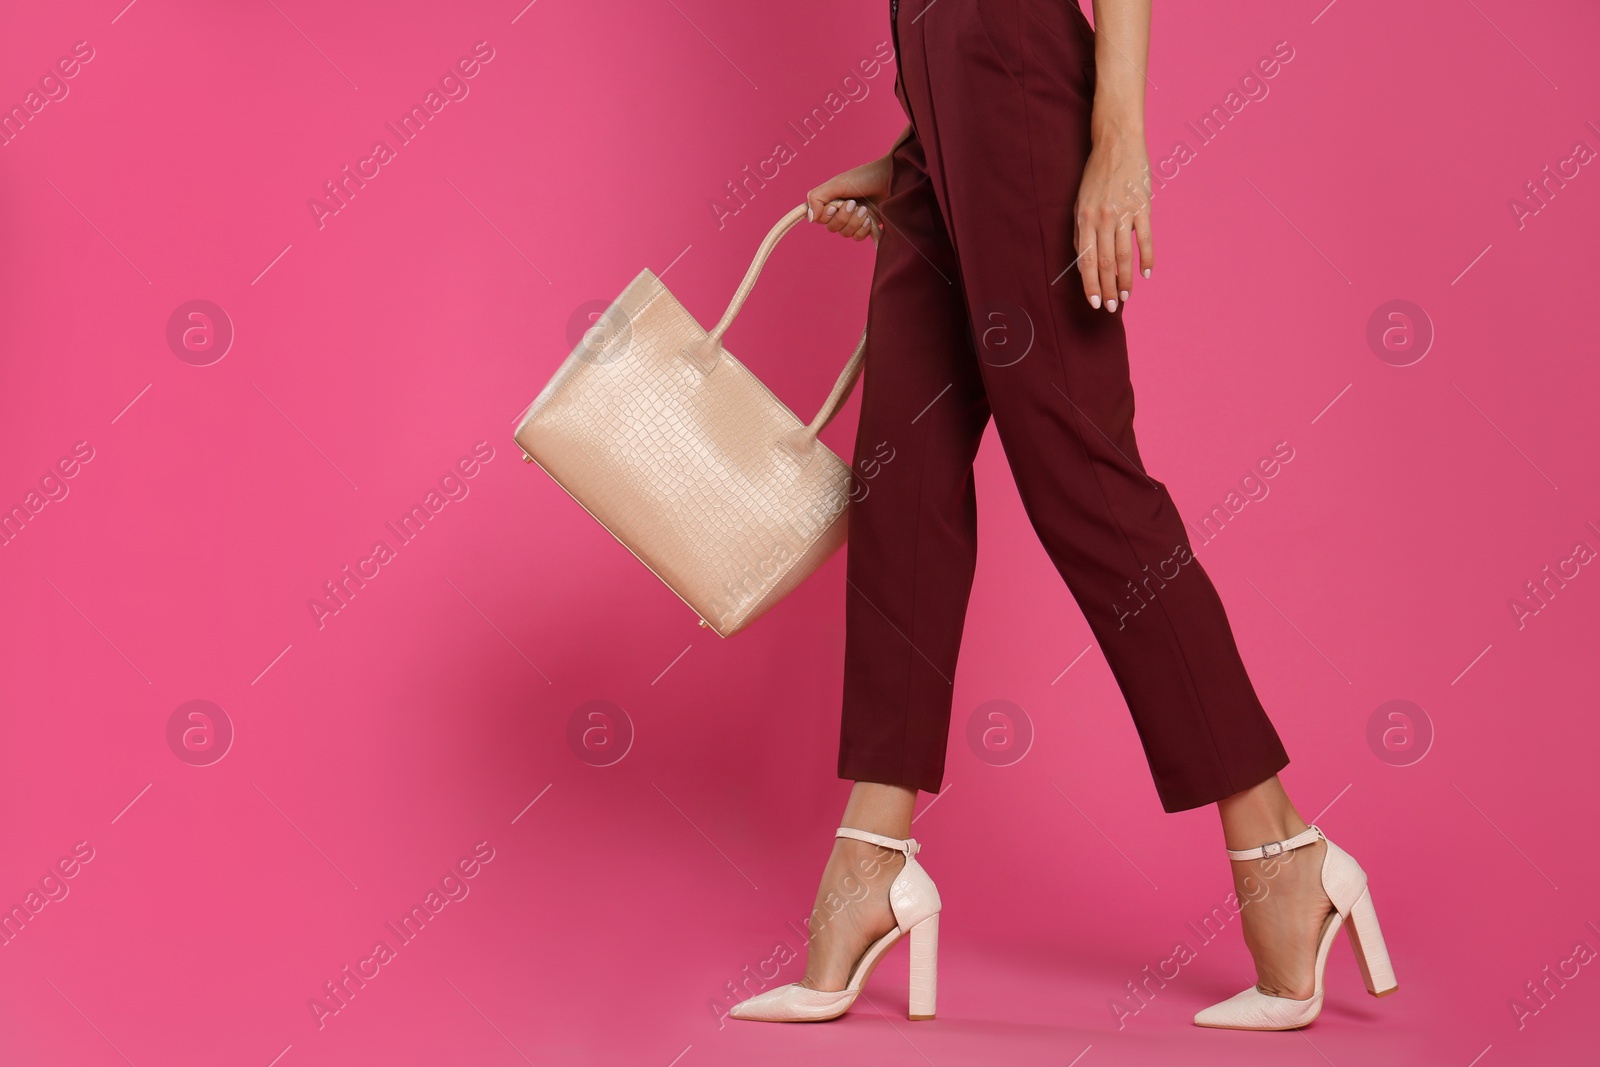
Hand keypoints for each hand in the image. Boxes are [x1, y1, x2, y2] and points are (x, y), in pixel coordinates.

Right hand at [805, 156, 891, 240]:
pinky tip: (869, 219)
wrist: (892, 179)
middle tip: (855, 203)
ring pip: (845, 233)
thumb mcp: (838, 183)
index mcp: (831, 199)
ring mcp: (854, 219)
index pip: (819, 218)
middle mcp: (841, 210)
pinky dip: (862, 230)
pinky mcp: (867, 226)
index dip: (826, 216)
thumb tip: (811, 219)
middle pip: (831, 228)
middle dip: (843, 217)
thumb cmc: (866, 177)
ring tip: (865, 209)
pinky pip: (857, 237)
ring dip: (855, 222)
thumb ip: (818, 197)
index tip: (836, 206)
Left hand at [1074, 132, 1153, 311]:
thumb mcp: (1079, 202)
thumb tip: (1084, 259)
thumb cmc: (1097, 175)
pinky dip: (1147, 259)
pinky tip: (1146, 274)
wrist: (1117, 144)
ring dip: (1125, 281)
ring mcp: (1123, 214)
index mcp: (1084, 219)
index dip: (1090, 285)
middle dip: (1108, 289)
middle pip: (1105, 264)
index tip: (1094, 303)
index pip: (1087, 261)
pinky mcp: (1143, 207)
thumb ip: (1081, 231)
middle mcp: (1102, 219)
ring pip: (1124, 256)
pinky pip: (1145, 240)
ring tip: (1126, 297)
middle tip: (1112, 308)